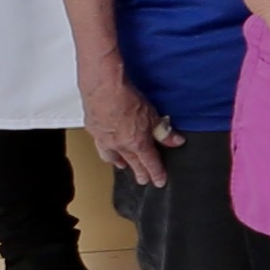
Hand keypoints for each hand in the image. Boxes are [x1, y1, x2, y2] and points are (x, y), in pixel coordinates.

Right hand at [79, 70, 175, 194]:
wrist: (103, 88)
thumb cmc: (127, 99)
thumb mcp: (153, 116)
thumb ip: (164, 132)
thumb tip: (176, 141)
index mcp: (136, 143)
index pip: (150, 163)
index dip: (156, 173)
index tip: (159, 181)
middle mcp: (119, 145)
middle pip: (131, 163)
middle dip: (139, 172)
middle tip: (143, 180)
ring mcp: (104, 139)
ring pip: (112, 156)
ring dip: (119, 162)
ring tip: (122, 165)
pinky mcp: (93, 129)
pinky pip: (101, 145)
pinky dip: (106, 148)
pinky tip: (106, 145)